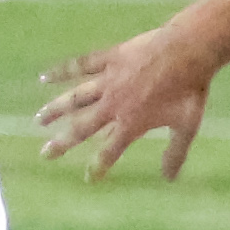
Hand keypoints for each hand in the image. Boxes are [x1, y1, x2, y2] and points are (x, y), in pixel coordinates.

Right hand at [37, 26, 214, 180]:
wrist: (188, 51)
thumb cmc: (190, 89)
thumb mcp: (186, 126)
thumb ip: (174, 153)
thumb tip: (168, 178)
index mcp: (132, 123)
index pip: (110, 151)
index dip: (99, 166)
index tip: (89, 178)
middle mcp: (113, 105)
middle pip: (82, 127)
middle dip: (63, 142)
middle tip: (45, 154)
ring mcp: (108, 80)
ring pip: (75, 98)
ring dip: (55, 109)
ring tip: (38, 119)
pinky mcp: (108, 59)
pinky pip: (80, 65)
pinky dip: (62, 71)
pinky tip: (44, 77)